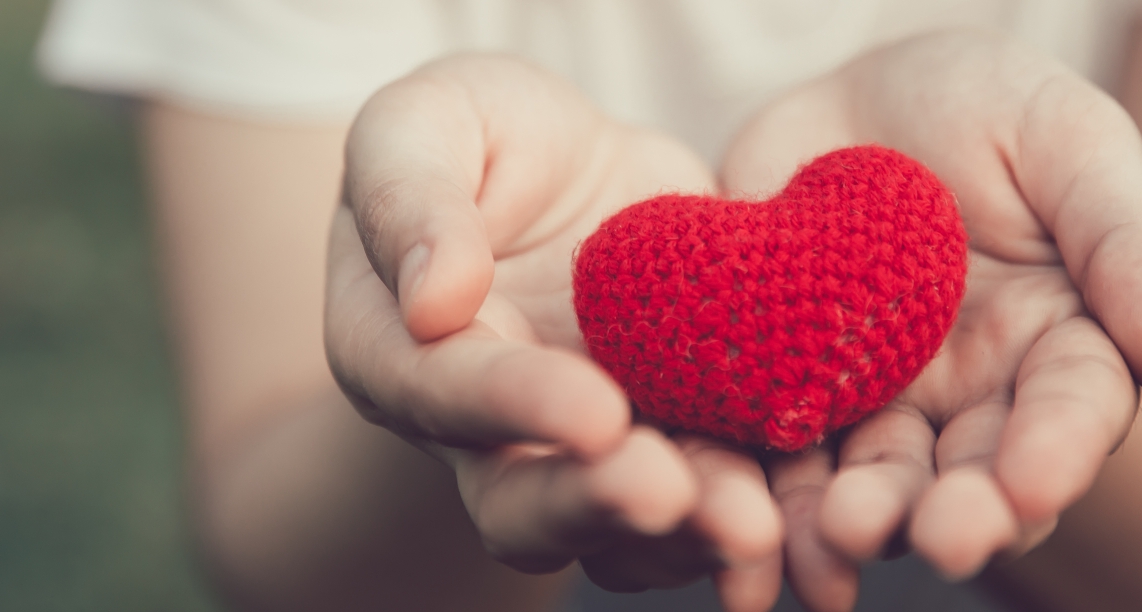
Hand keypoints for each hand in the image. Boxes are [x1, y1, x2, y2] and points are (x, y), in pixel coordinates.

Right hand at [326, 54, 782, 610]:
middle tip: (672, 497)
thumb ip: (408, 198)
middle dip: (597, 506)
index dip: (514, 407)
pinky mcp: (662, 439)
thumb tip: (433, 300)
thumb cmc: (470, 138)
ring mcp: (573, 450)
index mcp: (396, 350)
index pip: (442, 391)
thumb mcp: (421, 125)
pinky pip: (697, 499)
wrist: (559, 170)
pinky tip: (800, 504)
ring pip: (614, 527)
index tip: (595, 413)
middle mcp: (477, 428)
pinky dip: (746, 509)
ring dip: (683, 535)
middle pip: (519, 502)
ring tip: (754, 524)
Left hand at [721, 30, 1141, 610]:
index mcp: (1059, 343)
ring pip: (869, 477)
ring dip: (857, 518)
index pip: (1071, 411)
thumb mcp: (1060, 140)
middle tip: (939, 540)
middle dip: (956, 511)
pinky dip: (763, 492)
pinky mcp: (781, 390)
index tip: (1027, 486)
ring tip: (839, 535)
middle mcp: (970, 394)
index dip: (1052, 453)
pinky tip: (748, 523)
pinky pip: (771, 450)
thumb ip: (1118, 234)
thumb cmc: (973, 105)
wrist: (841, 103)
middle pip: (969, 470)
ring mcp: (871, 399)